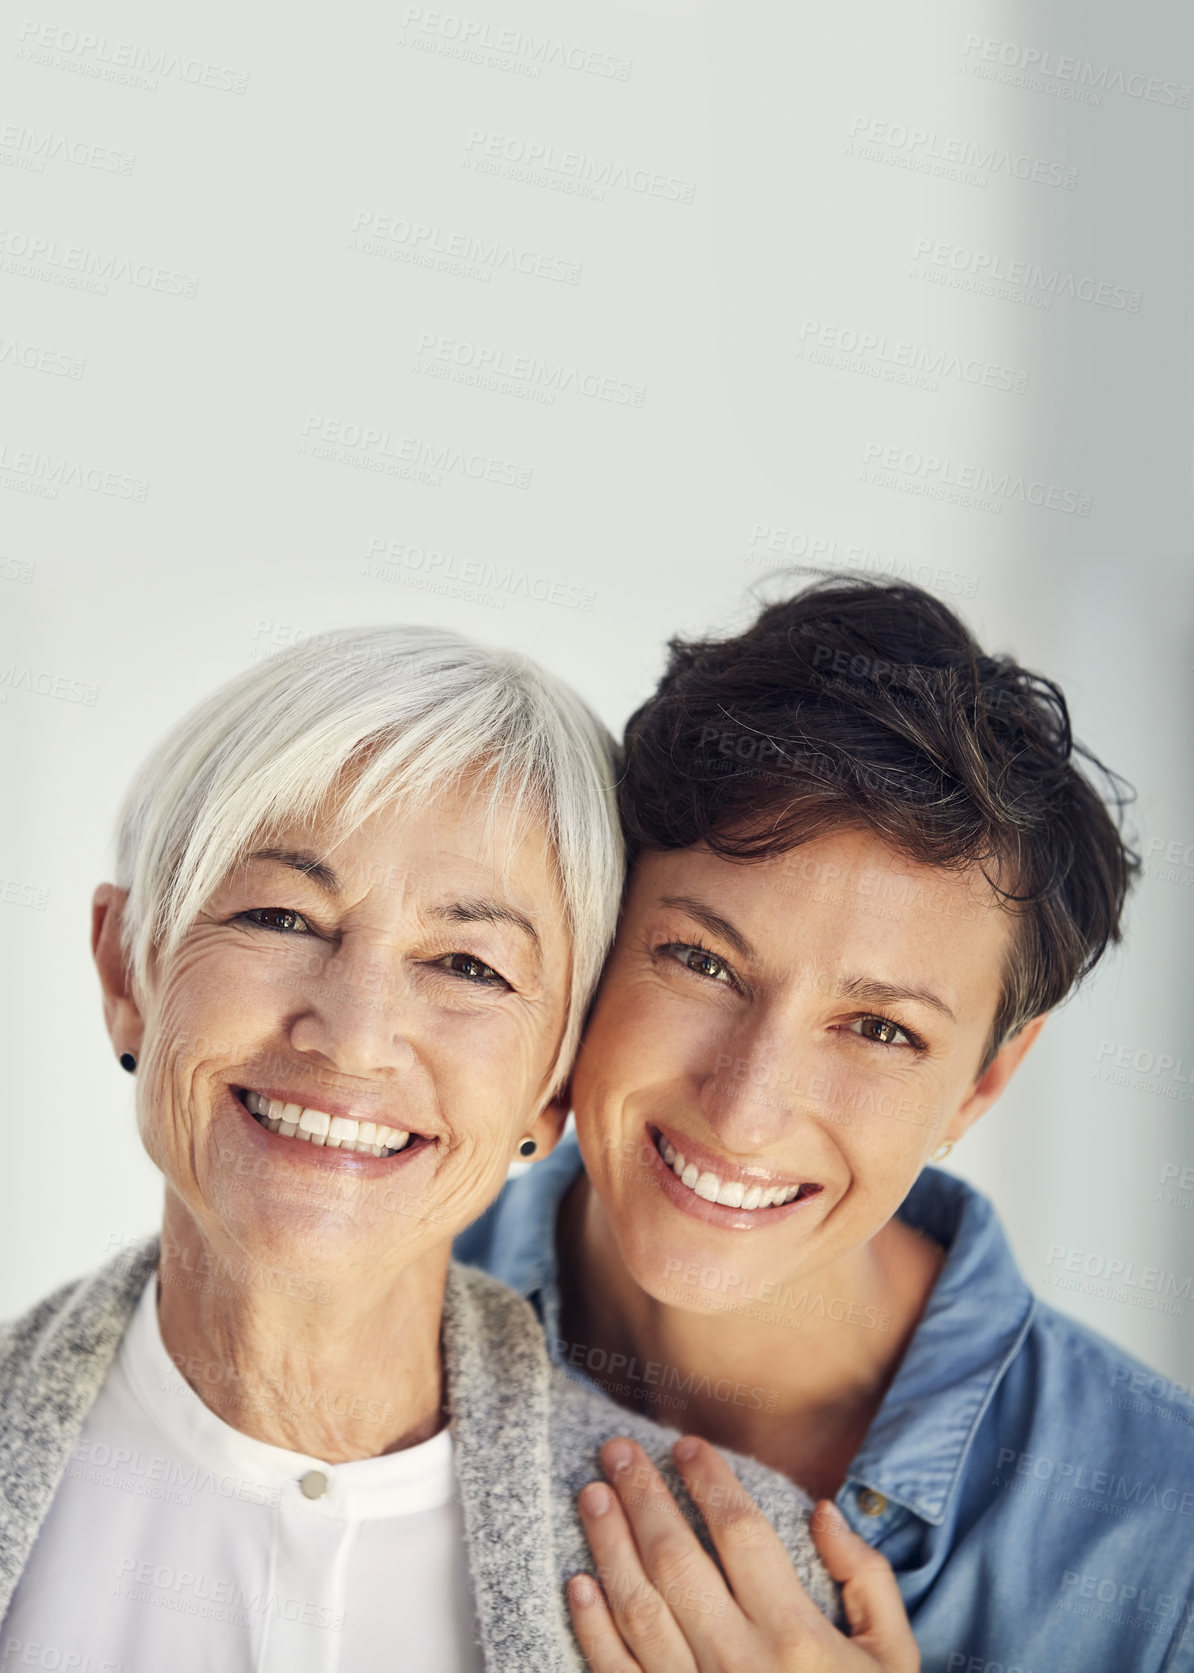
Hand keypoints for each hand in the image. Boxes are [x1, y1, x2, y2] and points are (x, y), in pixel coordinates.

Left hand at [568, 1435, 918, 1671]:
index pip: (741, 1534)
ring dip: (609, 1547)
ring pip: (639, 1609)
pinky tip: (577, 1584)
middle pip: (678, 1560)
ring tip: (591, 1495)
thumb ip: (867, 1579)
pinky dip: (593, 1629)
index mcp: (797, 1638)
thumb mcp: (895, 1660)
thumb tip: (822, 1513)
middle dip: (643, 1496)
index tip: (685, 1445)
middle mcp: (741, 1665)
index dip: (709, 1481)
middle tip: (616, 1450)